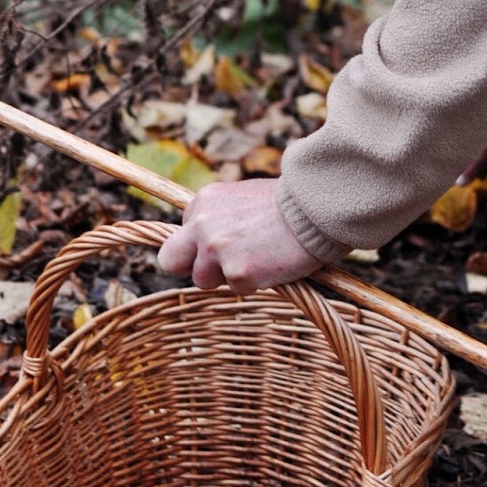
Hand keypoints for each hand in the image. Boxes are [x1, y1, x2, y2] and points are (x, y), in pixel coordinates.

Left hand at [157, 179, 323, 293]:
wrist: (316, 208)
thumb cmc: (287, 204)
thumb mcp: (242, 198)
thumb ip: (220, 217)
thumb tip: (207, 239)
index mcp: (203, 202)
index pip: (182, 235)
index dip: (201, 245)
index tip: (223, 246)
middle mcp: (202, 226)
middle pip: (170, 260)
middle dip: (190, 267)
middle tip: (216, 269)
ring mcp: (216, 251)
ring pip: (204, 281)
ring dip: (228, 277)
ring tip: (259, 260)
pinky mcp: (237, 272)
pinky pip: (237, 289)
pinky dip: (255, 283)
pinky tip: (273, 264)